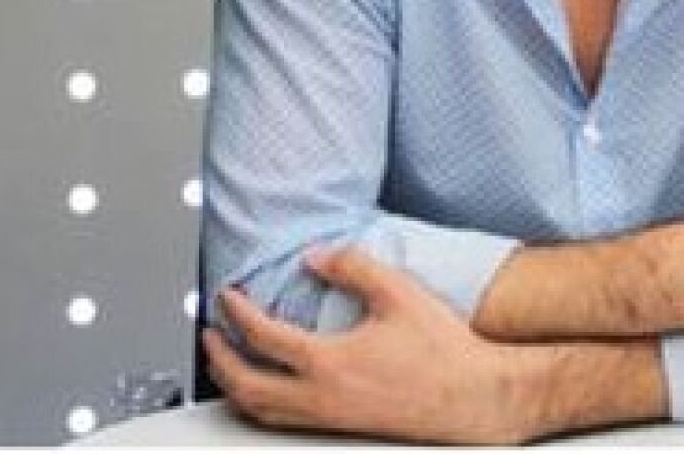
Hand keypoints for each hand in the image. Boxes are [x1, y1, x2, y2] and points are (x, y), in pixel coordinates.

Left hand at [202, 248, 532, 443]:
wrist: (475, 397)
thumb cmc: (443, 350)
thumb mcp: (398, 292)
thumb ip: (353, 266)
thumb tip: (317, 257)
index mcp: (328, 361)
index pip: (262, 336)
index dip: (237, 312)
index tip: (229, 296)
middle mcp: (321, 396)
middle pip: (245, 384)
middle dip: (218, 358)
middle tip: (209, 335)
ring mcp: (330, 417)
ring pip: (260, 411)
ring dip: (233, 386)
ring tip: (225, 365)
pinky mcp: (343, 426)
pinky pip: (283, 420)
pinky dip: (260, 405)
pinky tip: (268, 391)